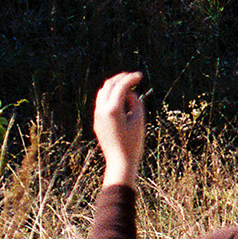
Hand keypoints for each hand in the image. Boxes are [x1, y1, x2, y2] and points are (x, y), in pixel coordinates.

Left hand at [93, 70, 144, 186]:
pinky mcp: (97, 122)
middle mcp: (101, 110)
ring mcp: (97, 116)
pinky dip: (110, 95)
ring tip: (127, 85)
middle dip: (121, 78)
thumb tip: (129, 94)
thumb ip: (135, 103)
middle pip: (108, 85)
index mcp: (112, 110)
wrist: (120, 162)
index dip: (131, 78)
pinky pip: (102, 102)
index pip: (120, 86)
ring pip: (102, 92)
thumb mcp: (139, 121)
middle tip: (133, 77)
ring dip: (114, 86)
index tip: (140, 76)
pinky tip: (121, 98)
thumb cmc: (133, 144)